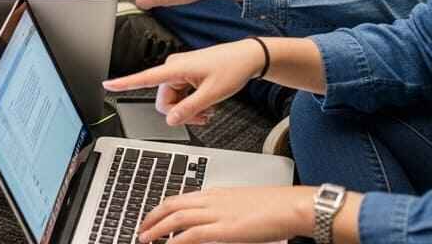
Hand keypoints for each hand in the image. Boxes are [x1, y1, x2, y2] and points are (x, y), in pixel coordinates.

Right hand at [102, 41, 264, 125]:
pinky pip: (181, 95)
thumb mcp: (212, 94)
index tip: (107, 85)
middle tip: (202, 117)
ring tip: (208, 111)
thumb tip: (170, 120)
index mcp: (176, 68)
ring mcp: (180, 71)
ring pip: (173, 100)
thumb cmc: (232, 68)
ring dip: (188, 110)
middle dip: (179, 112)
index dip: (124, 83)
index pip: (144, 77)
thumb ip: (189, 109)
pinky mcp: (187, 74)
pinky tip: (207, 105)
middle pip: (163, 99)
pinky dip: (192, 103)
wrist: (248, 58)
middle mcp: (174, 68)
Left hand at [138, 185, 312, 242]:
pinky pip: (192, 234)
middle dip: (152, 217)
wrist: (291, 206)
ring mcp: (217, 213)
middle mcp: (212, 199)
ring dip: (157, 229)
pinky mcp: (224, 228)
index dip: (160, 207)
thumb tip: (215, 222)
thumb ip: (224, 211)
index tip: (151, 217)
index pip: (179, 197)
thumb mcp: (241, 205)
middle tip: (141, 229)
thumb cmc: (274, 206)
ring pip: (176, 218)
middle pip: (171, 205)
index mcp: (216, 192)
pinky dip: (176, 241)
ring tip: (145, 238)